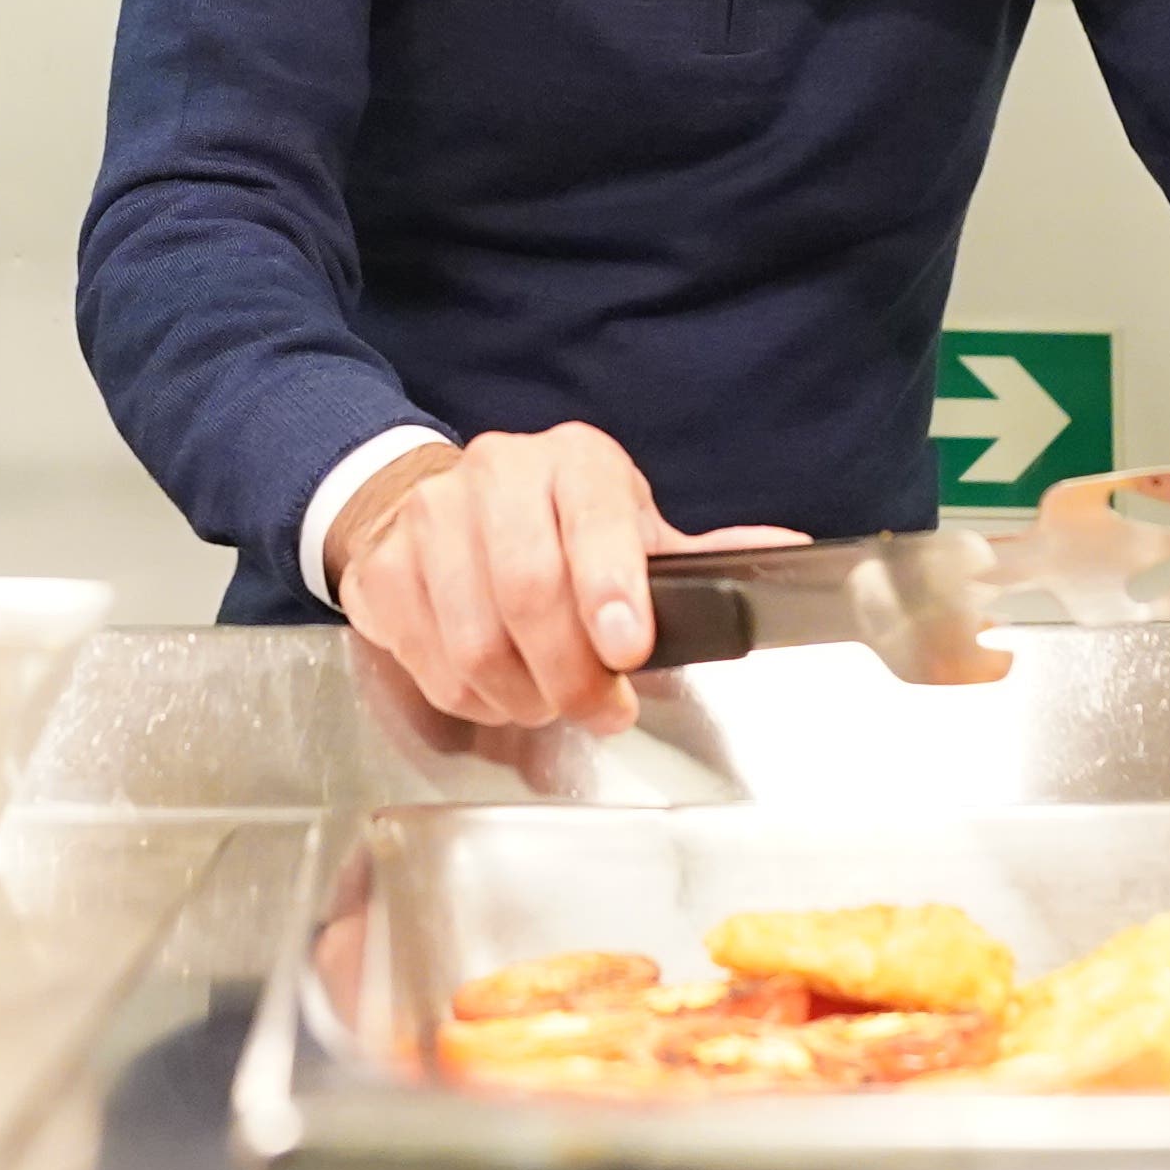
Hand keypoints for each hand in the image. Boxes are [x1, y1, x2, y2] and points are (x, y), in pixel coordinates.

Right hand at [330, 423, 795, 732]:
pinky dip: (471, 696)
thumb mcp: (629, 529)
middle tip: (600, 707)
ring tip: (546, 699)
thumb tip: (789, 557)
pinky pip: (428, 661)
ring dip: (521, 695)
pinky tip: (496, 688)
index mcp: (574, 462)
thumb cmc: (551, 530)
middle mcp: (496, 475)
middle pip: (527, 591)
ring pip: (475, 639)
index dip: (610, 589)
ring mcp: (428, 520)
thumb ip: (701, 556)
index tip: (627, 652)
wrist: (430, 507)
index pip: (594, 519)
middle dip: (571, 673)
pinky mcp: (380, 571)